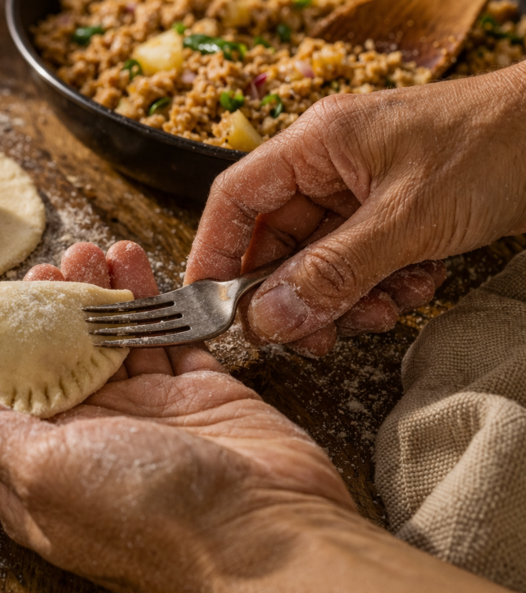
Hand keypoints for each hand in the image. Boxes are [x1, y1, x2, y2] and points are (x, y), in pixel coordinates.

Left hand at [0, 241, 352, 592]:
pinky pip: (165, 337)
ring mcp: (146, 419)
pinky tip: (133, 262)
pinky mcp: (196, 397)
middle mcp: (89, 445)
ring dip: (96, 297)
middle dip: (42, 315)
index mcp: (40, 472)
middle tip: (43, 269)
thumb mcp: (46, 473)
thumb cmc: (149, 514)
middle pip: (53, 367)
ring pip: (109, 344)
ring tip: (87, 253)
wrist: (269, 537)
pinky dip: (149, 301)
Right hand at [187, 61, 525, 356]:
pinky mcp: (393, 220)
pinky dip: (382, 289)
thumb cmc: (497, 144)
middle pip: (278, 244)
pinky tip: (416, 286)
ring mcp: (362, 196)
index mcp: (317, 145)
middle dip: (296, 294)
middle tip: (311, 334)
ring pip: (321, 265)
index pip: (237, 201)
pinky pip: (361, 269)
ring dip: (346, 298)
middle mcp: (331, 169)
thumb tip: (270, 317)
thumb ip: (334, 272)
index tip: (209, 307)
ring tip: (384, 307)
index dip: (215, 255)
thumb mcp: (409, 218)